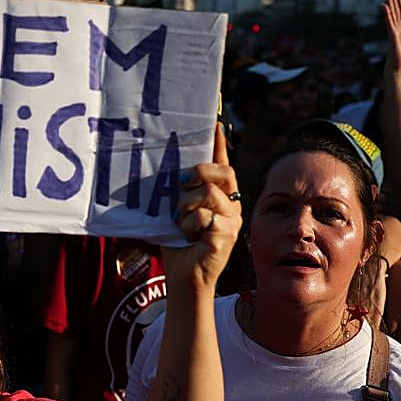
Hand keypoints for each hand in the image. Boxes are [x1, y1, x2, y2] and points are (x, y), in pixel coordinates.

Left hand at [161, 124, 240, 290]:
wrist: (183, 277)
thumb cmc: (177, 244)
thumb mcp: (174, 212)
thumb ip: (176, 193)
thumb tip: (168, 171)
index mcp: (218, 196)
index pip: (221, 164)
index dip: (218, 144)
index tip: (214, 123)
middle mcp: (230, 204)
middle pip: (221, 172)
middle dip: (198, 173)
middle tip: (180, 185)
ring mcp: (232, 219)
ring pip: (208, 194)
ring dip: (185, 206)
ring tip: (180, 221)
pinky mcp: (228, 234)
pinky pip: (203, 217)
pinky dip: (188, 226)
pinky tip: (188, 237)